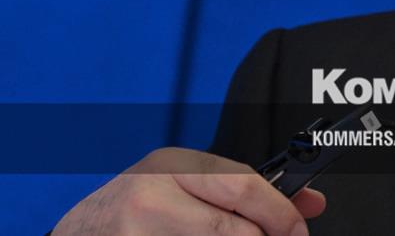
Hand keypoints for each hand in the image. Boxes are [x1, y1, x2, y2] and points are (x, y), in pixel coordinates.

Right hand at [53, 147, 324, 234]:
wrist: (80, 235)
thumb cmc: (137, 208)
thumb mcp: (189, 186)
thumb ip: (247, 192)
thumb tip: (312, 203)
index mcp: (172, 166)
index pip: (244, 187)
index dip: (282, 214)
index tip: (299, 230)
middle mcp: (150, 199)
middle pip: (236, 231)